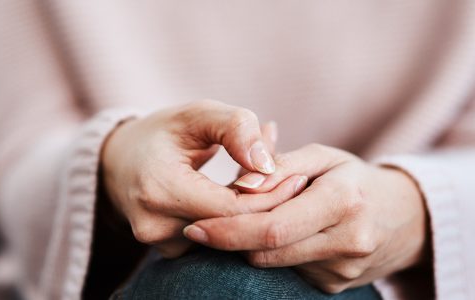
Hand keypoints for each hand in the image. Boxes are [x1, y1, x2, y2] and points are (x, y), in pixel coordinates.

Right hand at [101, 100, 302, 257]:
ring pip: (226, 238)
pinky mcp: (167, 252)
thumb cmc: (162, 133)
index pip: (233, 208)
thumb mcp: (198, 114)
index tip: (297, 178)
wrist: (118, 162)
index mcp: (159, 188)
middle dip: (266, 206)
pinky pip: (213, 241)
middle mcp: (155, 225)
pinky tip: (238, 198)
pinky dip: (231, 221)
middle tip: (293, 181)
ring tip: (263, 183)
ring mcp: (159, 244)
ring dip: (249, 214)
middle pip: (233, 228)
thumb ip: (236, 129)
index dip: (270, 195)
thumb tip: (268, 166)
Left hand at [183, 143, 427, 292]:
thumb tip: (240, 186)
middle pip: (267, 252)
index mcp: (343, 202)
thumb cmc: (354, 178)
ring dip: (252, 245)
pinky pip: (287, 272)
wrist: (405, 217)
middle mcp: (347, 242)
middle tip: (201, 228)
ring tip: (255, 219)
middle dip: (230, 240)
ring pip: (273, 264)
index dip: (228, 231)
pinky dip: (274, 254)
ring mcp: (342, 271)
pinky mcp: (335, 286)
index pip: (272, 228)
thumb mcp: (322, 157)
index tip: (194, 228)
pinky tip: (282, 234)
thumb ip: (279, 165)